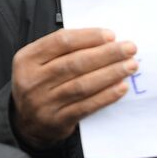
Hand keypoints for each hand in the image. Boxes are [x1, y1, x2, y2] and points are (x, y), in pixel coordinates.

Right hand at [10, 28, 136, 148]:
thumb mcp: (38, 62)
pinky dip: (106, 96)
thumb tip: (103, 41)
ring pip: (82, 85)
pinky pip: (86, 106)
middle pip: (75, 63)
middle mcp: (33, 80)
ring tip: (130, 65)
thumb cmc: (40, 84)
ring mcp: (44, 102)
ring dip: (110, 74)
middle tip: (129, 48)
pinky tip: (121, 87)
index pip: (60, 42)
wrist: (27, 122)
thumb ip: (63, 50)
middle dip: (106, 54)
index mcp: (27, 58)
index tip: (111, 35)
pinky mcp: (57, 120)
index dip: (88, 37)